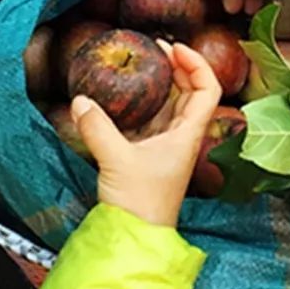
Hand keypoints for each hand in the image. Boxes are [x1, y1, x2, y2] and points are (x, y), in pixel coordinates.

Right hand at [72, 41, 221, 227]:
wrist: (135, 240)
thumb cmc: (139, 205)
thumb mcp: (116, 160)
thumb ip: (98, 127)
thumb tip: (81, 100)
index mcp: (188, 135)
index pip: (208, 89)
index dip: (197, 64)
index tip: (174, 48)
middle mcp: (182, 138)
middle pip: (192, 92)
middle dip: (178, 66)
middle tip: (156, 48)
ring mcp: (167, 147)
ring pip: (172, 106)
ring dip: (162, 83)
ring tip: (143, 64)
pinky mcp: (149, 156)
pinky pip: (152, 121)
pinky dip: (144, 104)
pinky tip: (124, 97)